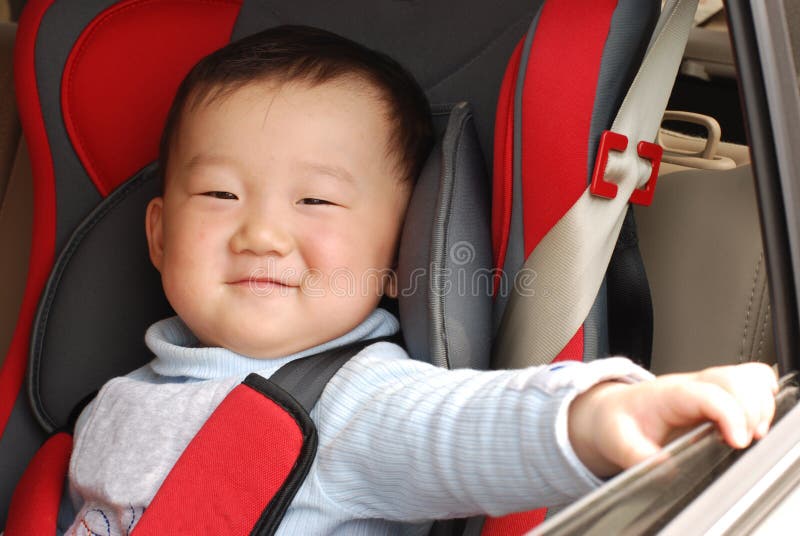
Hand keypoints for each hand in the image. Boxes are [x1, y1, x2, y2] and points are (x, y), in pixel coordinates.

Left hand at [568, 362, 778, 477]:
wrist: (614, 411)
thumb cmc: (618, 422)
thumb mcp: (618, 442)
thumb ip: (638, 455)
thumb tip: (665, 467)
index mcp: (667, 394)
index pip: (707, 393)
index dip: (729, 415)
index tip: (736, 442)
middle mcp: (691, 386)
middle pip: (734, 379)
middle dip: (749, 410)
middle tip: (742, 441)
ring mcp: (707, 387)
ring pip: (748, 377)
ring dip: (760, 405)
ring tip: (750, 433)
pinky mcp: (719, 394)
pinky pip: (751, 383)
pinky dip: (762, 399)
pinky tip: (752, 424)